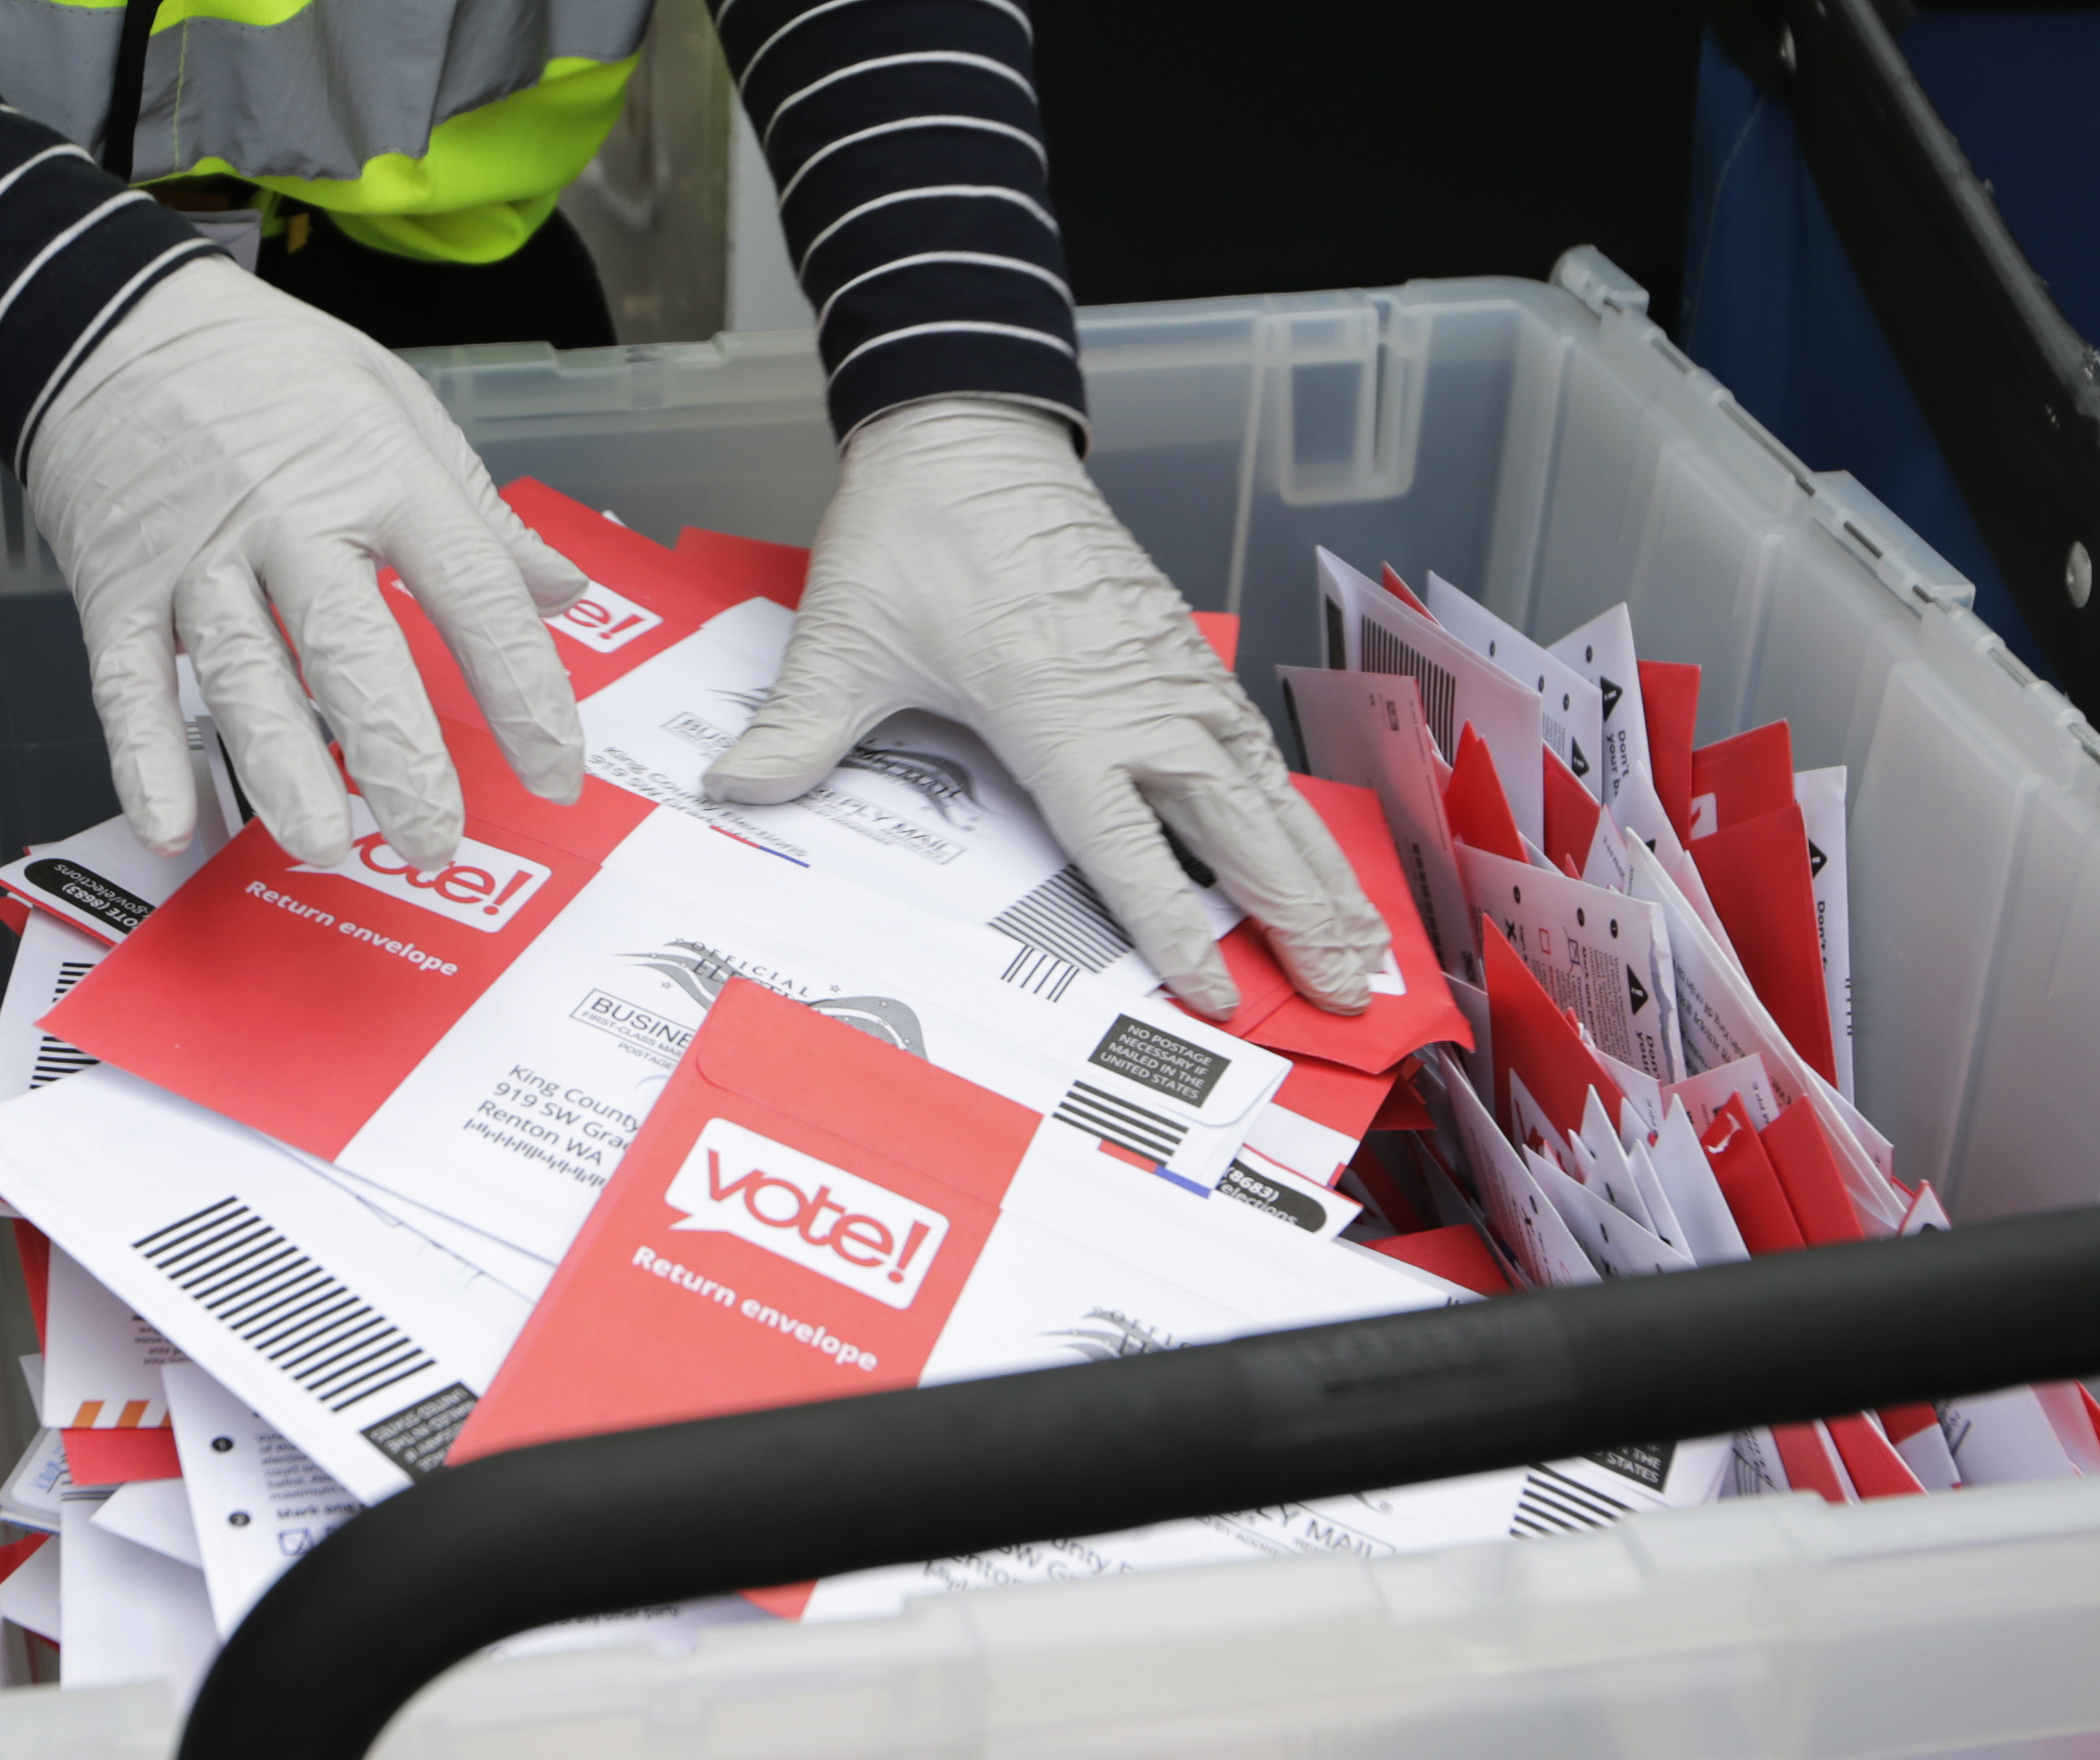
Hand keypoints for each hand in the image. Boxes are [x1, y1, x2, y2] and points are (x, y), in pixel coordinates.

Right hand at [25, 257, 586, 868]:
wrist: (109, 317)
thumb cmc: (273, 370)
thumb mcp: (400, 409)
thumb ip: (480, 515)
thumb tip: (562, 592)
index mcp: (379, 478)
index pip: (471, 594)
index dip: (524, 689)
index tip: (557, 772)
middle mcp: (290, 522)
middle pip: (352, 650)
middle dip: (398, 754)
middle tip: (436, 839)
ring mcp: (196, 558)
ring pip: (241, 675)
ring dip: (281, 768)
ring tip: (324, 846)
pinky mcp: (116, 585)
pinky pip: (126, 681)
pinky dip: (143, 757)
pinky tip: (171, 823)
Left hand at [703, 398, 1387, 1019]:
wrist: (964, 428)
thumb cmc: (913, 531)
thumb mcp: (845, 638)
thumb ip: (799, 729)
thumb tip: (734, 791)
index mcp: (1055, 710)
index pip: (1128, 842)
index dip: (1174, 922)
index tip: (1217, 991)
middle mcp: (1129, 698)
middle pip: (1233, 826)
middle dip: (1296, 913)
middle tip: (1350, 987)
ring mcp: (1163, 670)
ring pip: (1261, 787)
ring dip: (1317, 864)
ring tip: (1366, 939)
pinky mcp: (1173, 644)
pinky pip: (1247, 738)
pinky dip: (1291, 799)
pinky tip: (1315, 843)